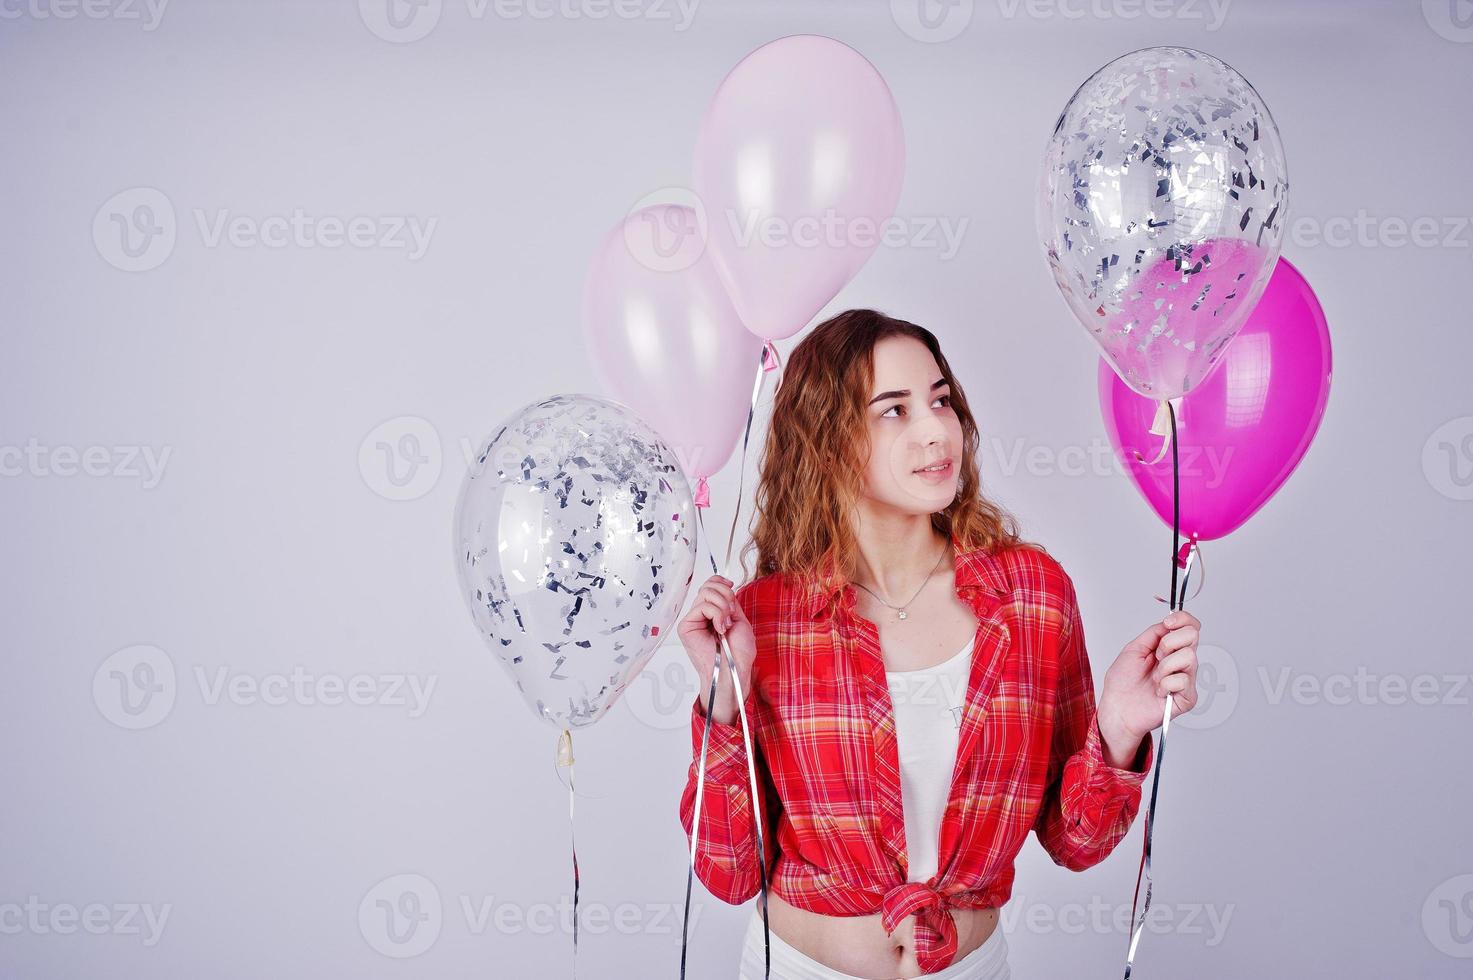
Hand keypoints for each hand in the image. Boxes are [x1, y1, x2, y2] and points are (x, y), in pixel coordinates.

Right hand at [677, 575, 755, 724]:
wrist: (735, 668)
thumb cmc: (739, 652)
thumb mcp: (739, 619)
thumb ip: (729, 602)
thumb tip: (724, 586)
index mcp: (712, 613)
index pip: (710, 585)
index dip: (720, 581)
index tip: (731, 585)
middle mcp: (701, 615)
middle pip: (708, 586)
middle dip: (726, 595)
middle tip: (731, 614)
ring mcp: (692, 620)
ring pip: (706, 593)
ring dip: (723, 606)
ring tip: (726, 624)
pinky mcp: (686, 626)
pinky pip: (702, 606)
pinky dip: (716, 614)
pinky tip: (720, 628)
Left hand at [1099, 610, 1200, 750]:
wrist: (1118, 708)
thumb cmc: (1122, 682)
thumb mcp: (1133, 649)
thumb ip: (1153, 633)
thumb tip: (1169, 621)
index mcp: (1169, 648)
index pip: (1189, 627)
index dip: (1183, 619)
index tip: (1168, 622)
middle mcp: (1180, 661)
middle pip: (1193, 635)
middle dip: (1169, 642)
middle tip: (1156, 656)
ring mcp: (1186, 678)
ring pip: (1189, 656)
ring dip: (1165, 666)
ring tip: (1154, 678)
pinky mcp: (1188, 696)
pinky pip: (1183, 680)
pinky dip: (1165, 684)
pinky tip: (1159, 691)